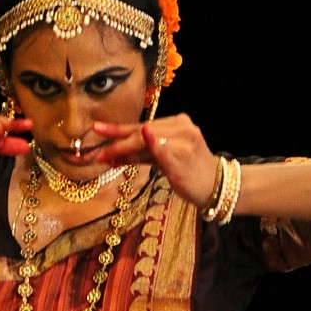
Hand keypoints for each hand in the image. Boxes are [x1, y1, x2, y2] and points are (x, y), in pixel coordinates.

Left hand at [90, 115, 216, 210]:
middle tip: (95, 150)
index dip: (118, 130)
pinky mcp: (184, 157)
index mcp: (178, 123)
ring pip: (147, 141)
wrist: (215, 187)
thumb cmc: (189, 173)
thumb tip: (112, 154)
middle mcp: (182, 128)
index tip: (96, 130)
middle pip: (141, 132)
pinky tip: (145, 133)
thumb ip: (141, 154)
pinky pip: (165, 149)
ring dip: (123, 148)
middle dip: (116, 142)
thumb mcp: (164, 160)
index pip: (142, 126)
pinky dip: (154, 142)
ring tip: (104, 157)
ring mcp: (184, 141)